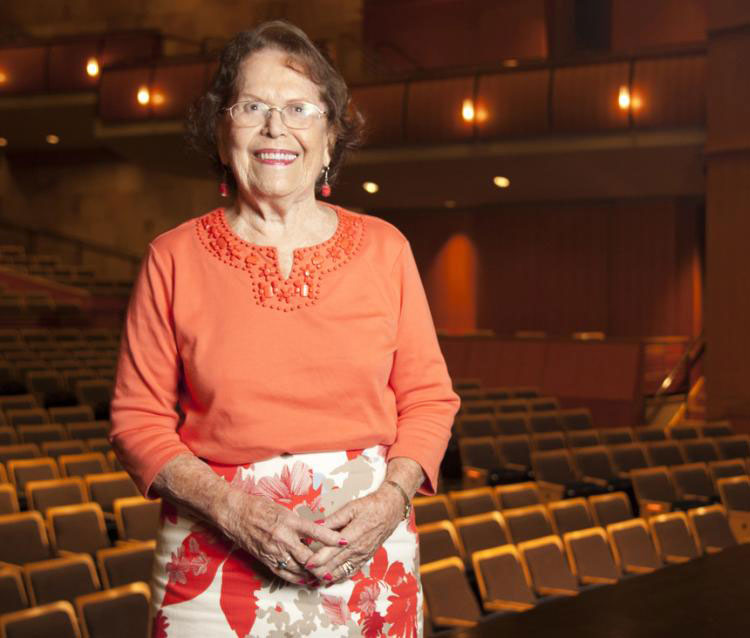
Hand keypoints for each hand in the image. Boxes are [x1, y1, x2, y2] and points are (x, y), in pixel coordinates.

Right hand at [220, 489, 345, 584]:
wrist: (235, 514)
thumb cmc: (259, 507)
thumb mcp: (283, 509)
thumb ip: (298, 521)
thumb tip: (315, 530)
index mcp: (289, 521)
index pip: (315, 531)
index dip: (331, 537)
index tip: (344, 540)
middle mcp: (283, 538)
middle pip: (308, 557)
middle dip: (323, 564)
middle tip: (336, 566)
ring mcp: (274, 551)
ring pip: (298, 568)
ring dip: (312, 574)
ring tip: (325, 575)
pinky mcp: (266, 560)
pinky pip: (285, 574)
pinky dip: (297, 578)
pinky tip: (306, 579)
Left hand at [305, 483, 404, 584]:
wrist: (390, 511)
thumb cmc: (371, 506)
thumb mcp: (351, 508)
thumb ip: (333, 519)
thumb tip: (317, 525)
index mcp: (353, 535)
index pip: (332, 551)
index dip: (318, 559)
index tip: (306, 563)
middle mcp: (358, 549)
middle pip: (334, 565)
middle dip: (318, 571)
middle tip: (303, 572)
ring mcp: (362, 556)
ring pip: (341, 572)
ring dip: (327, 576)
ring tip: (312, 578)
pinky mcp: (365, 558)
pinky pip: (350, 572)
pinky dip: (338, 577)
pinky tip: (329, 579)